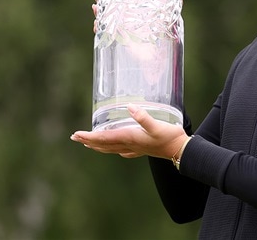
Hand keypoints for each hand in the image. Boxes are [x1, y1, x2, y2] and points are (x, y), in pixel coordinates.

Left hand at [70, 103, 187, 158]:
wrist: (181, 150)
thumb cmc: (170, 137)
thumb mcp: (157, 125)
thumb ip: (143, 117)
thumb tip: (130, 107)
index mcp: (130, 138)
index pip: (104, 138)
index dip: (89, 136)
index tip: (76, 134)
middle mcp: (129, 145)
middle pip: (104, 144)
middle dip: (88, 141)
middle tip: (75, 137)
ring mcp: (135, 149)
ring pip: (111, 148)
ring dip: (97, 145)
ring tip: (88, 143)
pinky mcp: (141, 149)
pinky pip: (122, 150)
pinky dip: (113, 149)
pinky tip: (115, 149)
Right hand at [91, 0, 185, 33]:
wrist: (160, 55)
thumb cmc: (165, 33)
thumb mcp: (171, 16)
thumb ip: (176, 1)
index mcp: (136, 11)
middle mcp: (126, 18)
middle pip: (110, 6)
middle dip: (101, 0)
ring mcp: (121, 29)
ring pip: (104, 18)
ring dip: (98, 13)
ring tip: (94, 7)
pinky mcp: (119, 39)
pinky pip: (105, 33)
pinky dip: (98, 28)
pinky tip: (96, 24)